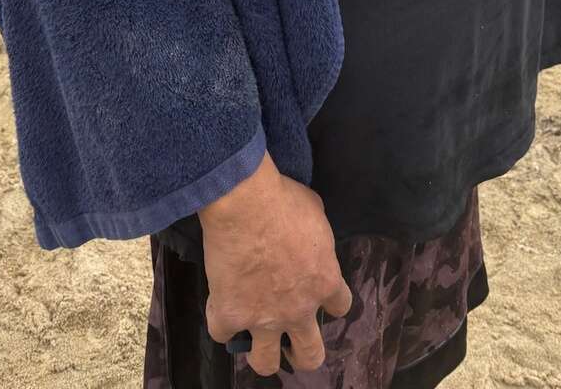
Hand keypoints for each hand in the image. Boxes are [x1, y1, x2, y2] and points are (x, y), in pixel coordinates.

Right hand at [199, 152, 351, 376]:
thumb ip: (316, 237)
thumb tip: (309, 236)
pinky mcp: (231, 315)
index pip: (341, 306)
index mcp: (324, 281)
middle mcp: (299, 309)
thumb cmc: (283, 198)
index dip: (329, 303)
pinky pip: (221, 333)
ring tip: (256, 344)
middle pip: (311, 354)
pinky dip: (220, 322)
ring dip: (263, 355)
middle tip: (293, 341)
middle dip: (303, 353)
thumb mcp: (315, 211)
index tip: (317, 295)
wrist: (245, 201)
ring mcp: (264, 318)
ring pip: (266, 362)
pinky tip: (219, 307)